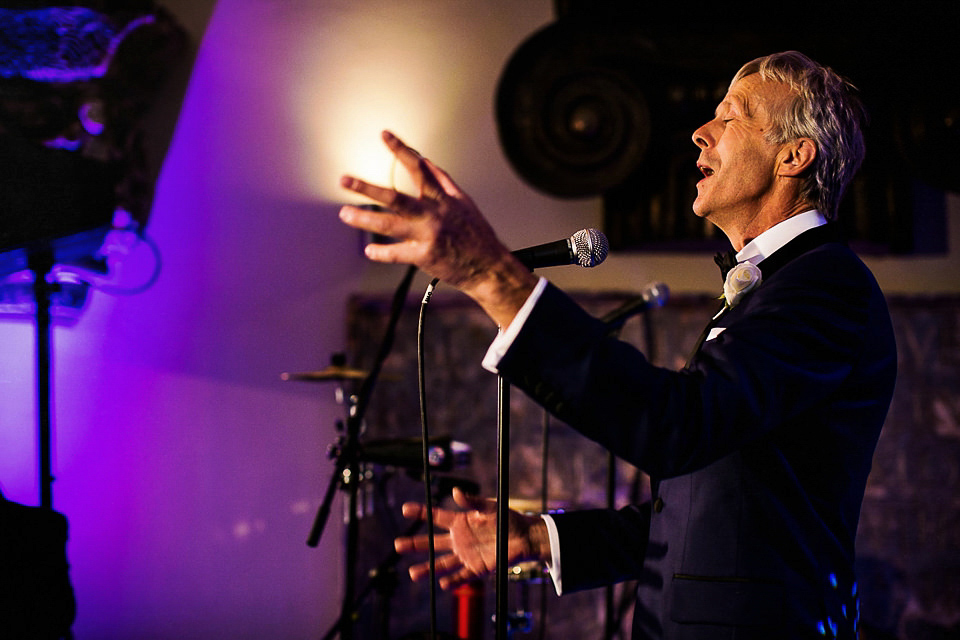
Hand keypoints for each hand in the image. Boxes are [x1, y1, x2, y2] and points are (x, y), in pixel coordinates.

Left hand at [338, 131, 537, 327]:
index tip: (384, 135)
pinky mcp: (424, 256)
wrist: (489, 266)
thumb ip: (443, 181)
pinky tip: (369, 250)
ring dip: (364, 219)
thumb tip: (426, 161)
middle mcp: (432, 214)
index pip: (418, 167)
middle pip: (394, 197)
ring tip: (345, 214)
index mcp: (442, 198)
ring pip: (389, 225)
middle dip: (367, 189)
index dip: (400, 149)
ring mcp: (426, 235)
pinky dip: (381, 252)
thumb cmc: (476, 234)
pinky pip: (396, 253)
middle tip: (344, 180)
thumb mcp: (464, 202)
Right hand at [394, 487, 549, 589]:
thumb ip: (472, 501)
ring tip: (413, 574)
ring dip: (428, 568)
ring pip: (442, 563)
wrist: (524, 537)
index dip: (421, 513)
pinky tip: (441, 584)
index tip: (405, 509)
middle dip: (415, 545)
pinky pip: (462, 575)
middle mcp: (459, 539)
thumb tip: (455, 492)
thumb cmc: (507, 519)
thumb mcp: (490, 507)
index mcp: (460, 522)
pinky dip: (452, 581)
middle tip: (398, 545)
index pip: (436, 517)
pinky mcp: (477, 568)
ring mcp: (466, 555)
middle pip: (432, 543)